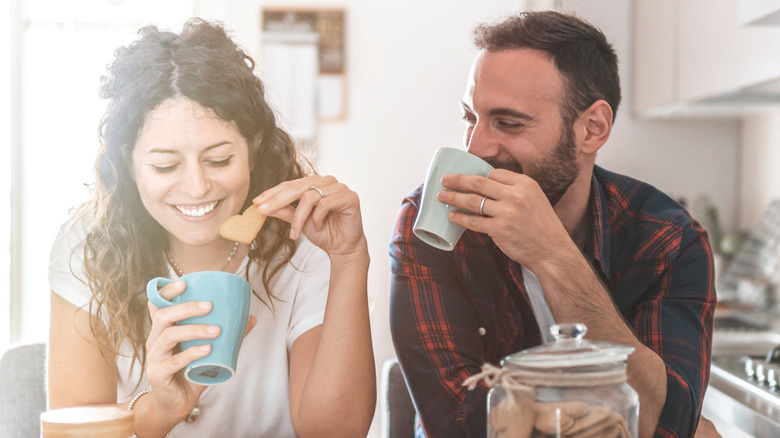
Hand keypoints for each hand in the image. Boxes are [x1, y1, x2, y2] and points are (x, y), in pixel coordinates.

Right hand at [145, 281, 256, 421]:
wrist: (175, 404)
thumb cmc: (190, 373)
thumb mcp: (209, 351)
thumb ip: (227, 335)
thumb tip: (251, 318)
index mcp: (163, 330)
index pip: (157, 305)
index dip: (166, 291)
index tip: (184, 282)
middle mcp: (155, 341)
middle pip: (163, 316)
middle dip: (186, 308)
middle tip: (209, 306)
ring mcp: (154, 358)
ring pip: (168, 336)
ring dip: (194, 330)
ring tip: (216, 330)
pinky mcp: (158, 374)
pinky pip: (172, 362)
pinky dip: (190, 354)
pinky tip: (207, 350)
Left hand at [253, 175, 367, 259]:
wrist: (343, 248)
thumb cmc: (324, 233)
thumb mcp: (298, 221)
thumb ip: (284, 211)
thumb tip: (262, 206)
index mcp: (315, 183)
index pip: (290, 184)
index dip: (273, 193)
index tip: (257, 203)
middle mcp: (327, 181)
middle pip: (298, 187)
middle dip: (278, 200)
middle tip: (263, 211)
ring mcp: (340, 187)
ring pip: (310, 196)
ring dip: (300, 217)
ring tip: (296, 233)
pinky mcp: (350, 196)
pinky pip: (325, 204)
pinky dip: (318, 218)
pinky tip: (319, 227)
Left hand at [436, 169, 574, 269]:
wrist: (552, 251)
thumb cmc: (543, 226)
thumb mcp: (535, 198)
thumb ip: (515, 190)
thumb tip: (489, 184)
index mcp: (525, 184)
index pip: (495, 173)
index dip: (480, 176)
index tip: (468, 178)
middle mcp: (516, 195)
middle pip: (479, 183)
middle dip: (458, 180)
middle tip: (445, 180)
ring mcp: (506, 212)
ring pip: (473, 201)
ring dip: (454, 197)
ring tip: (442, 196)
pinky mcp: (499, 230)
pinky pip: (473, 221)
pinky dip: (460, 218)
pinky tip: (452, 216)